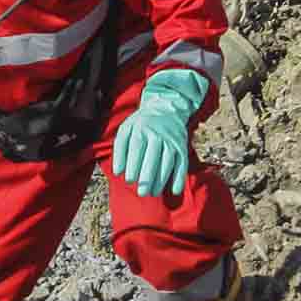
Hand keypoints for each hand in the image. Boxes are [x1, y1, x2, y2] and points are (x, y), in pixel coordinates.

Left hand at [114, 68, 210, 198]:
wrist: (166, 107)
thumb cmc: (141, 123)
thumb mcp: (126, 128)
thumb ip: (120, 148)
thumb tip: (118, 171)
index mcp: (141, 129)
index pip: (136, 148)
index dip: (132, 165)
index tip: (129, 180)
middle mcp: (158, 134)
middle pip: (153, 158)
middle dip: (147, 177)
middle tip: (142, 192)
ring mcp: (172, 140)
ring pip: (167, 163)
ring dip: (161, 180)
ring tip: (153, 193)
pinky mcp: (182, 146)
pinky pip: (182, 164)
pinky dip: (179, 178)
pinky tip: (175, 190)